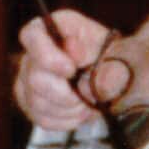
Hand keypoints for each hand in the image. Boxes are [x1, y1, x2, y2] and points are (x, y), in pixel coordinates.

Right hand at [13, 8, 125, 131]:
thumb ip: (106, 63)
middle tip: (90, 95)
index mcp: (54, 27)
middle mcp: (34, 52)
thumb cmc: (116, 57)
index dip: (47, 56)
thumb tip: (83, 76)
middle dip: (66, 94)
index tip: (71, 70)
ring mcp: (28, 79)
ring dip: (70, 109)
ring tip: (91, 102)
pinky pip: (43, 119)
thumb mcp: (120, 54)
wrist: (117, 76)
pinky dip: (68, 120)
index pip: (31, 36)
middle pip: (34, 78)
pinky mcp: (31, 103)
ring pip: (37, 102)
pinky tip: (82, 110)